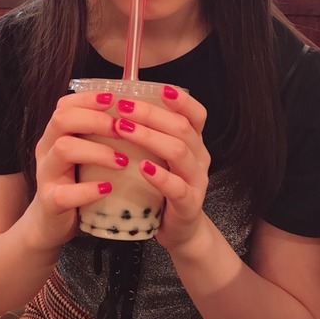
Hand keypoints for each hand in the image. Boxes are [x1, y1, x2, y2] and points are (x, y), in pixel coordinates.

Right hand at [31, 90, 125, 247]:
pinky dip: (88, 189)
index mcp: (55, 134)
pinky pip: (65, 193)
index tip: (113, 98)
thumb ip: (97, 135)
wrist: (49, 225)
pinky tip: (107, 188)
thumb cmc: (75, 183)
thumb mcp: (83, 154)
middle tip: (121, 129)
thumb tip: (132, 113)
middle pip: (61, 119)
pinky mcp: (50, 203)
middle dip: (95, 119)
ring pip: (63, 149)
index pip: (65, 105)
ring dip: (97, 151)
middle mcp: (47, 149)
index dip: (88, 98)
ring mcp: (46, 175)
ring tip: (122, 161)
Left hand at [114, 85, 209, 250]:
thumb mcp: (161, 156)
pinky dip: (160, 176)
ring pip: (178, 151)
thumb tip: (120, 102)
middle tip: (122, 106)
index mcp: (194, 141)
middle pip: (181, 127)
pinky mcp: (189, 204)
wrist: (179, 230)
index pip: (196, 114)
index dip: (182, 100)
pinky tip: (142, 168)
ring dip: (149, 137)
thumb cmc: (164, 186)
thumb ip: (150, 133)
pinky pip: (177, 187)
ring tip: (123, 128)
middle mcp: (199, 157)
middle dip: (150, 114)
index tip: (161, 88)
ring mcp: (197, 180)